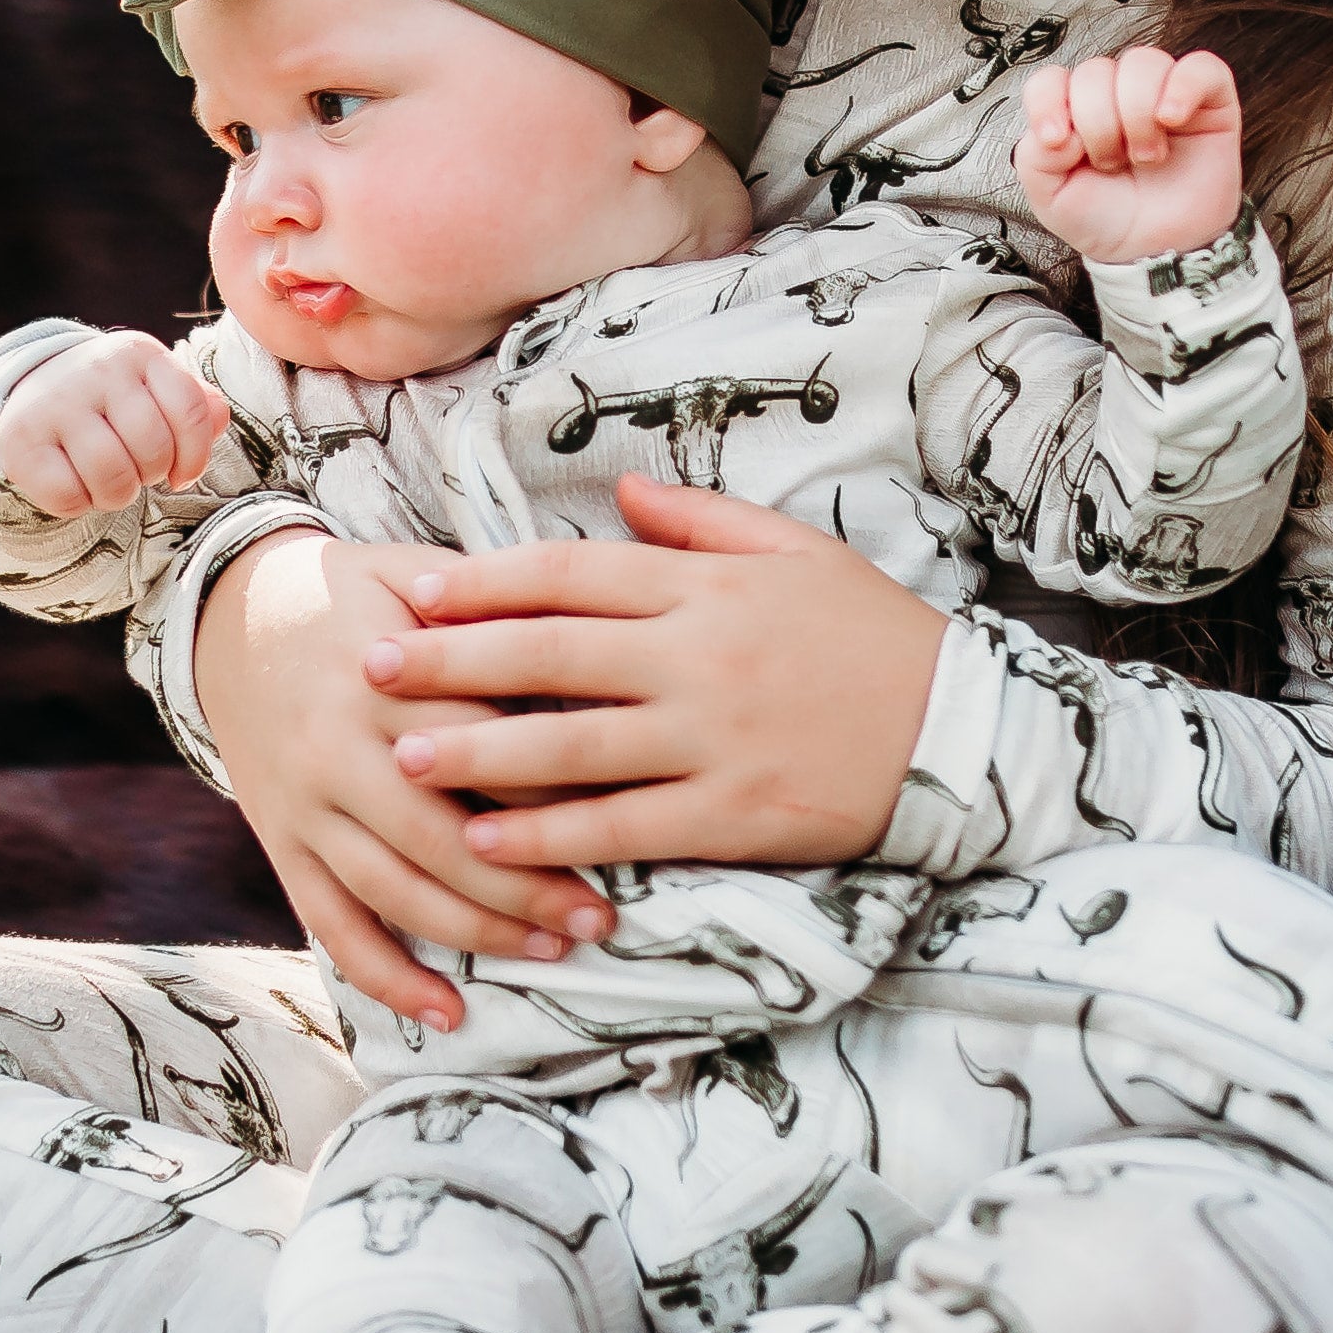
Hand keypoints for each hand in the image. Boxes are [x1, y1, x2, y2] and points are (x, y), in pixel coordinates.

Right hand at [0, 332, 226, 520]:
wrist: (29, 390)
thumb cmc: (110, 400)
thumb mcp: (155, 389)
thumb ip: (195, 404)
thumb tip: (219, 417)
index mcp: (139, 353)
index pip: (190, 411)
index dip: (195, 457)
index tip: (181, 473)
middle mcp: (97, 370)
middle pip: (153, 449)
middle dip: (152, 475)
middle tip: (136, 471)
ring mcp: (55, 403)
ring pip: (113, 478)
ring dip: (118, 495)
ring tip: (109, 481)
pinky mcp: (21, 439)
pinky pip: (68, 496)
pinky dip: (78, 504)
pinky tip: (75, 483)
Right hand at [192, 533, 608, 1026]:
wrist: (234, 613)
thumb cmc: (358, 593)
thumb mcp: (420, 576)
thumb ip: (496, 614)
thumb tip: (596, 649)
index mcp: (384, 676)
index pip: (485, 746)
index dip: (557, 786)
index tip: (627, 817)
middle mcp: (339, 748)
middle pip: (443, 836)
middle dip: (528, 886)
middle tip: (602, 918)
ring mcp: (306, 805)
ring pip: (395, 890)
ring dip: (477, 933)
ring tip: (552, 954)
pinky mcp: (282, 843)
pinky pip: (332, 924)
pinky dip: (387, 977)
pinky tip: (446, 1013)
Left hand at [374, 479, 944, 872]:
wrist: (964, 731)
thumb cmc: (874, 635)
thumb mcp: (797, 552)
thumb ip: (702, 521)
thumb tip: (622, 490)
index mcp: (706, 588)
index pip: (571, 575)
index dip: (484, 583)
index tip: (413, 591)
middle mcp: (698, 658)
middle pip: (549, 654)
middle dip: (450, 662)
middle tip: (368, 670)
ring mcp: (713, 739)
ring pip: (571, 746)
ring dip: (479, 753)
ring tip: (403, 758)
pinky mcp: (733, 814)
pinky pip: (623, 825)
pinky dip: (551, 836)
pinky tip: (490, 843)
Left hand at [1015, 46, 1242, 264]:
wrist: (1159, 253)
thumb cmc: (1108, 220)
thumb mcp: (1051, 199)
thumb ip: (1036, 158)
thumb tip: (1060, 127)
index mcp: (1074, 110)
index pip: (1050, 78)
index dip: (1048, 102)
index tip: (1056, 141)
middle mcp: (1116, 93)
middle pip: (1096, 71)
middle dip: (1099, 124)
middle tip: (1112, 164)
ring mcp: (1162, 92)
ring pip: (1143, 63)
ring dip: (1137, 113)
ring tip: (1146, 156)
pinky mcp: (1209, 101)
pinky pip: (1201, 67)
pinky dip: (1183, 88)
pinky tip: (1172, 120)